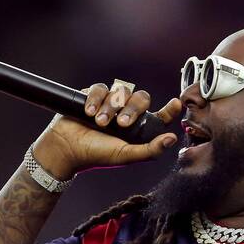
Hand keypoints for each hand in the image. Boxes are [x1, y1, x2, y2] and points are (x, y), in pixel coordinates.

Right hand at [31, 80, 180, 179]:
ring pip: (120, 92)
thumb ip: (150, 150)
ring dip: (110, 107)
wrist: (66, 148)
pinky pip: (100, 88)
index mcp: (138, 130)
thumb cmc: (96, 155)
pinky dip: (95, 99)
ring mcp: (110, 104)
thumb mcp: (125, 155)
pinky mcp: (93, 96)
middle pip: (141, 98)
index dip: (170, 109)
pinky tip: (88, 112)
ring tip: (98, 123)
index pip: (159, 116)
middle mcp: (126, 114)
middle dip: (132, 109)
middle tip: (120, 124)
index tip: (176, 103)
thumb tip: (172, 138)